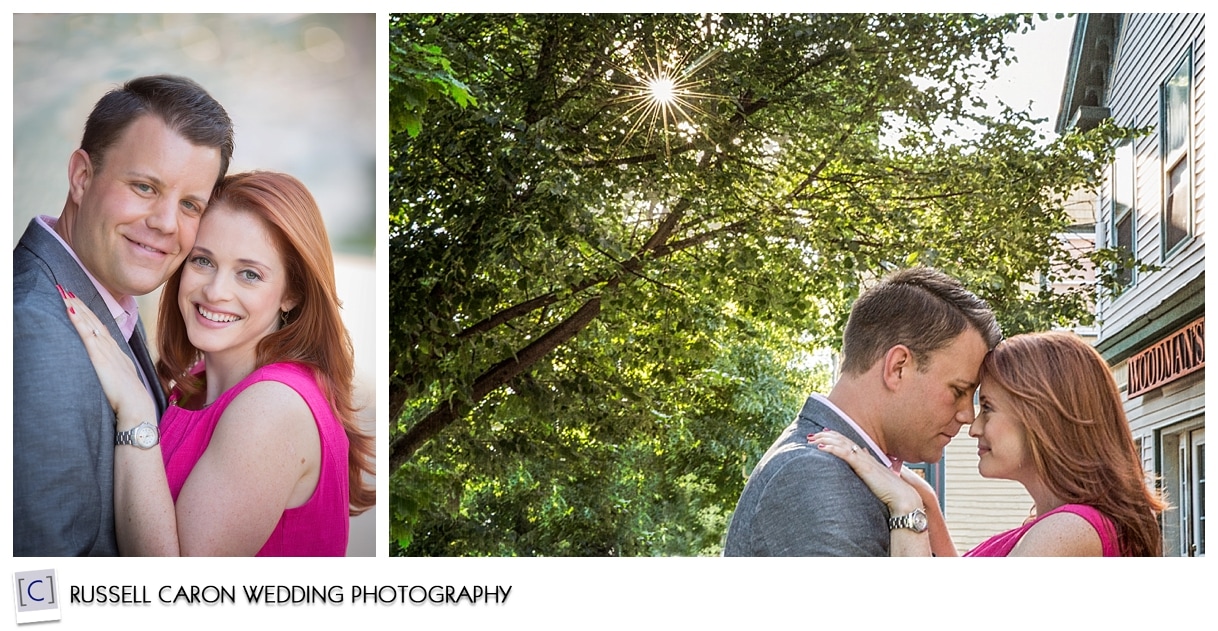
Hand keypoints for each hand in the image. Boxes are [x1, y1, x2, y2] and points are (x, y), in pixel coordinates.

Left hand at [60, 285, 155, 426]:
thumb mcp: (123, 381)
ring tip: (65, 293)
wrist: (136, 406)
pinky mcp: (99, 356)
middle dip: (81, 304)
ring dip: (77, 306)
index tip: (80, 303)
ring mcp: (106, 350)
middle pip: (94, 321)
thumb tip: (109, 373)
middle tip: (68, 290)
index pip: (101, 329)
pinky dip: (78, 319)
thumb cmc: (130, 400)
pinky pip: (86, 333)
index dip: (90, 315)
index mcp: (117, 354)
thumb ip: (115, 373)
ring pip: (89, 323)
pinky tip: (69, 308)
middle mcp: (112, 348)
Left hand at [808, 430, 922, 513]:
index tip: (822, 435)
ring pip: (841, 444)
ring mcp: (864, 460)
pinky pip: (845, 454)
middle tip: (810, 436)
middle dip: (825, 436)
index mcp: (867, 458)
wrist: (903, 498)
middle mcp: (865, 456)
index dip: (834, 437)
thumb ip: (868, 467)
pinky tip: (821, 448)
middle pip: (842, 440)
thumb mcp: (877, 477)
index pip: (848, 442)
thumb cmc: (891, 492)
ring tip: (811, 439)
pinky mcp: (864, 467)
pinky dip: (832, 449)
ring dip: (825, 440)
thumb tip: (863, 455)